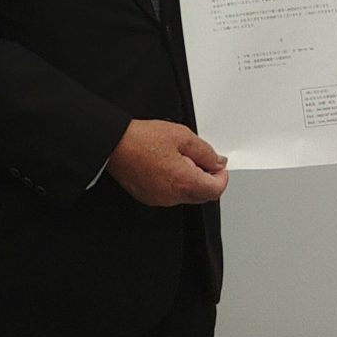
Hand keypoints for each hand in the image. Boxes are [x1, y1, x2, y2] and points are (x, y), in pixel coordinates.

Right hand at [104, 119, 228, 205]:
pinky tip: (166, 166)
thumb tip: (217, 162)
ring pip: (186, 196)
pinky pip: (170, 195)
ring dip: (190, 182)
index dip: (222, 177)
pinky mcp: (148, 197)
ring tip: (178, 159)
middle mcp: (172, 196)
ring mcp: (159, 199)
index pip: (215, 190)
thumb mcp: (183, 136)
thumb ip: (206, 152)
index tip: (218, 167)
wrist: (114, 144)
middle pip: (202, 196)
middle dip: (207, 180)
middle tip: (200, 160)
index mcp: (184, 181)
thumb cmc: (142, 139)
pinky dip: (175, 184)